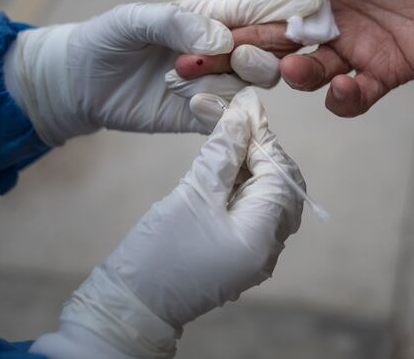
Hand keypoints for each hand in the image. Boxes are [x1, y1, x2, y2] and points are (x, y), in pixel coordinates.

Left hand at [4, 0, 321, 144]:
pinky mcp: (201, 115)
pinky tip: (199, 104)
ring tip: (211, 69)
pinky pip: (228, 116)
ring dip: (246, 75)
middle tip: (240, 51)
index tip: (310, 12)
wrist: (78, 84)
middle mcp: (223, 49)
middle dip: (269, 47)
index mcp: (211, 16)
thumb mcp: (134, 21)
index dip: (285, 11)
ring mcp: (215, 83)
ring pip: (256, 81)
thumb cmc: (105, 39)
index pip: (258, 10)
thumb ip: (176, 24)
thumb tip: (223, 39)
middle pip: (270, 48)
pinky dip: (224, 111)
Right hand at [30, 88, 304, 357]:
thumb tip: (241, 115)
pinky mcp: (239, 252)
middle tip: (236, 123)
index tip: (244, 109)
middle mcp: (269, 247)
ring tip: (227, 137)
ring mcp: (255, 253)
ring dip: (250, 166)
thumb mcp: (192, 194)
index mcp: (263, 236)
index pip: (280, 174)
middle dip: (261, 151)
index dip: (263, 138)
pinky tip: (224, 164)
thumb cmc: (160, 252)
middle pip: (280, 185)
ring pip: (266, 196)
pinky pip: (251, 211)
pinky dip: (241, 185)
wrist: (133, 303)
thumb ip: (222, 153)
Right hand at [180, 0, 413, 116]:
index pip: (262, 14)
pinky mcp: (384, 73)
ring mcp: (353, 53)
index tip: (196, 41)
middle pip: (273, 51)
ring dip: (297, 77)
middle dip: (240, 61)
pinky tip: (344, 85)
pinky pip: (356, 96)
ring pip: (311, 76)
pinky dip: (345, 97)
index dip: (230, 28)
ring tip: (297, 67)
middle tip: (213, 68)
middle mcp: (325, 27)